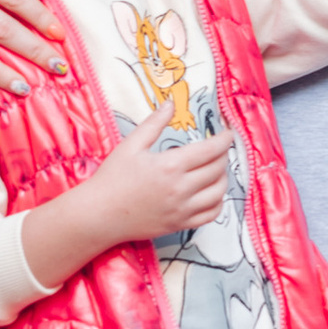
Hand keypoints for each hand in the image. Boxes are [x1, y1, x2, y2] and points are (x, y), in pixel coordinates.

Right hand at [14, 106, 229, 295]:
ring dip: (223, 178)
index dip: (224, 140)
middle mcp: (181, 189)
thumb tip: (171, 104)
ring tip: (216, 169)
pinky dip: (218, 202)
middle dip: (223, 155)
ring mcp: (182, 209)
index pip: (210, 150)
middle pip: (217, 169)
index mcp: (170, 166)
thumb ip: (154, 123)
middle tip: (219, 148)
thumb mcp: (131, 145)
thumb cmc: (112, 178)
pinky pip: (210, 215)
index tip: (228, 134)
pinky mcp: (179, 224)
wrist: (99, 215)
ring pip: (218, 192)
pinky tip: (212, 193)